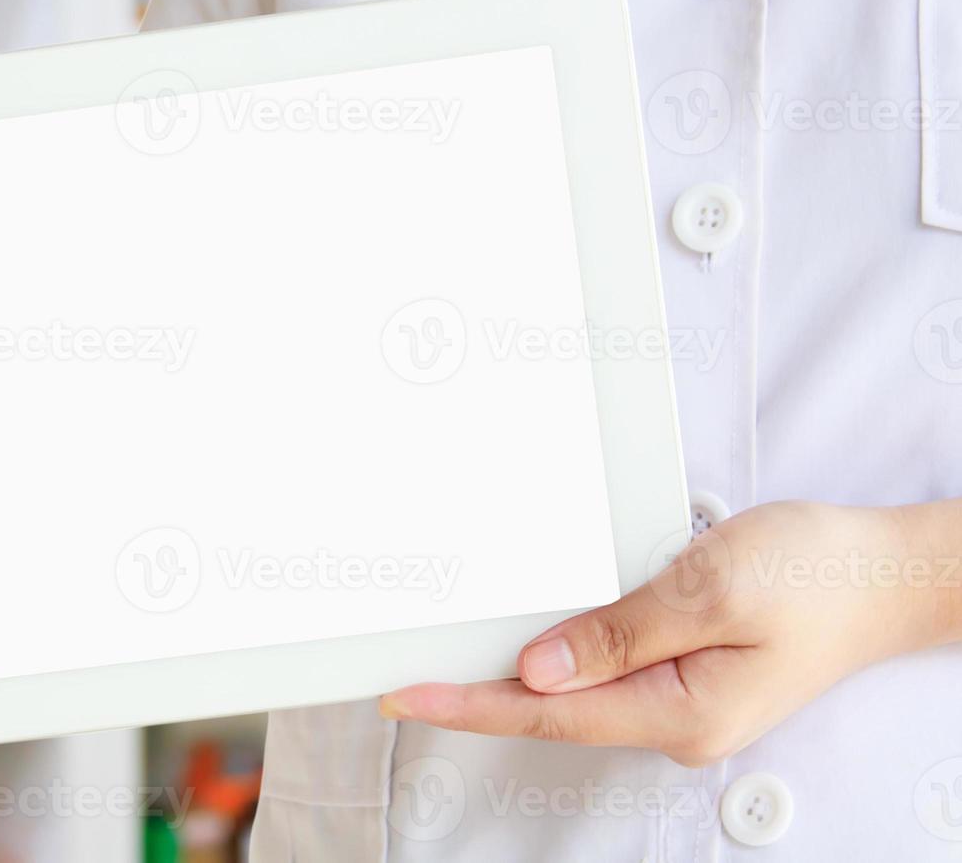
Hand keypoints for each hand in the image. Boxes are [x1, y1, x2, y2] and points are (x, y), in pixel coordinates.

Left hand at [380, 500, 961, 765]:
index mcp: (681, 710)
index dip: (469, 705)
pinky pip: (609, 673)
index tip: (406, 696)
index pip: (548, 715)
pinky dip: (562, 659)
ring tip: (451, 661)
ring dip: (515, 679)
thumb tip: (540, 672)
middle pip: (554, 712)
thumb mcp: (712, 590)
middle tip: (408, 677)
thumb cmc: (817, 575)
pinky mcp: (690, 677)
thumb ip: (621, 634)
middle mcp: (677, 721)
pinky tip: (533, 646)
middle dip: (478, 696)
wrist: (888, 573)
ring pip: (579, 694)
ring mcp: (685, 703)